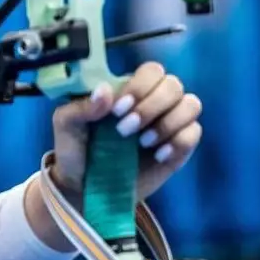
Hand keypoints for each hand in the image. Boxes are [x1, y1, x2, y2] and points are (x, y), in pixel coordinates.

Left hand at [49, 61, 202, 201]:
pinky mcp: (178, 148)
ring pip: (191, 104)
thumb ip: (80, 107)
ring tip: (142, 143)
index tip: (117, 110)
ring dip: (168, 122)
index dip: (139, 87)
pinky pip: (194, 133)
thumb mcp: (66, 125)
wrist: (84, 188)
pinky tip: (157, 155)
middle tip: (124, 130)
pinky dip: (178, 142)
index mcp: (127, 90)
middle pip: (174, 85)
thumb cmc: (75, 149)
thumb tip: (104, 92)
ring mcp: (168, 124)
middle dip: (151, 106)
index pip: (151, 71)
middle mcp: (152, 103)